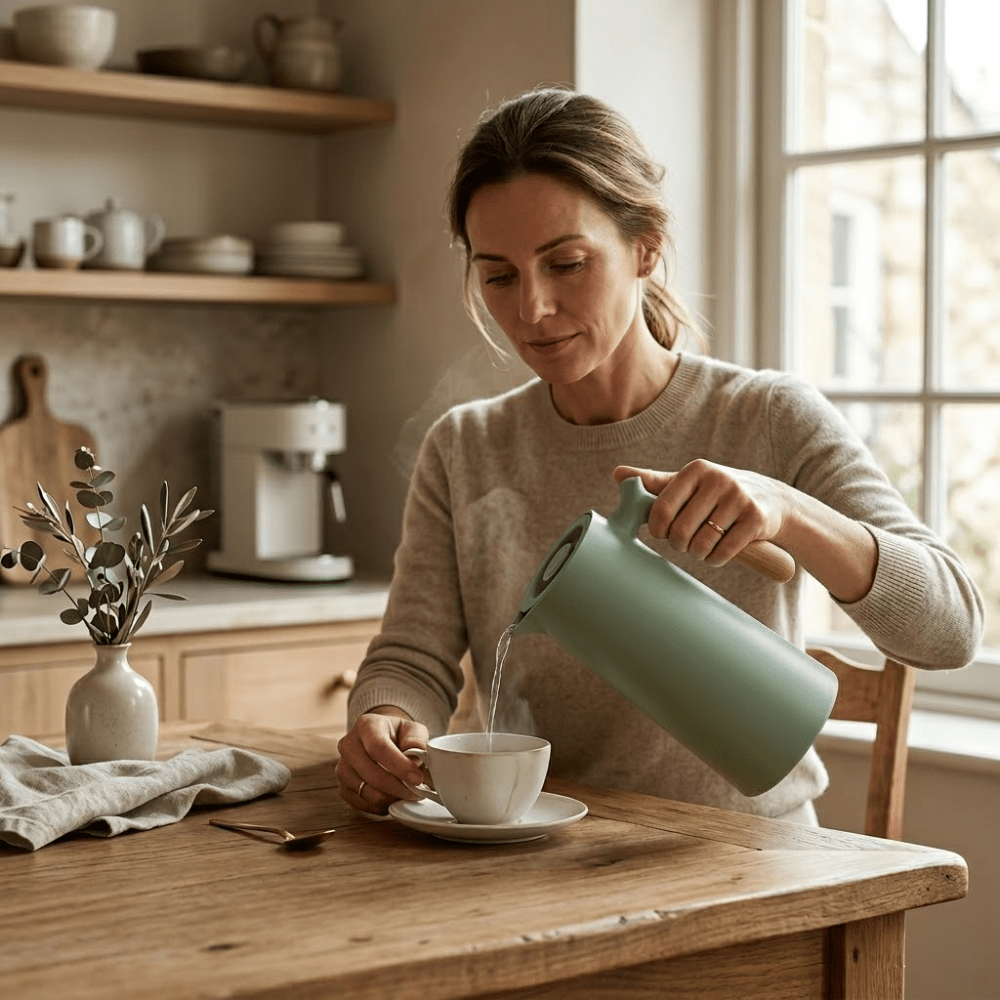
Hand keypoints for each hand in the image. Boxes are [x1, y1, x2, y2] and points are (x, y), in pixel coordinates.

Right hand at [336, 710, 428, 814]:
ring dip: (392, 797)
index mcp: (366, 726)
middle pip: (372, 774)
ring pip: (368, 792)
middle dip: (398, 787)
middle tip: (418, 792)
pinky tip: (394, 796)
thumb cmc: (398, 735)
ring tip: (407, 792)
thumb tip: (415, 759)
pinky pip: (364, 804)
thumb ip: (416, 740)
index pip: (379, 748)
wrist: (381, 741)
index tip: (417, 779)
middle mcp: (348, 745)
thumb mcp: (412, 729)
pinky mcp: (342, 787)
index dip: (399, 766)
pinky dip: (382, 805)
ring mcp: (342, 768)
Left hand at [613, 461, 788, 568]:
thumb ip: (653, 482)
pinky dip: (715, 559)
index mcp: (696, 470)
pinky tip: (717, 553)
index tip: (662, 533)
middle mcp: (718, 480)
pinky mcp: (756, 519)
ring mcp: (739, 499)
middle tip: (684, 542)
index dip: (657, 530)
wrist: (771, 500)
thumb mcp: (688, 483)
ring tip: (702, 546)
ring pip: (701, 544)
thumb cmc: (717, 493)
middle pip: (680, 531)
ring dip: (697, 554)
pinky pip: (723, 552)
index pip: (661, 509)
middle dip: (679, 544)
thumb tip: (617, 474)